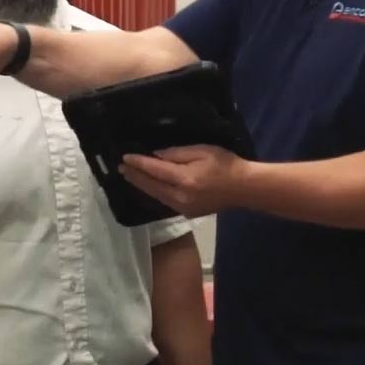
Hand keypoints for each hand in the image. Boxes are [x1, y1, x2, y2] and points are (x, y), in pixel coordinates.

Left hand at [120, 145, 251, 217]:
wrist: (244, 188)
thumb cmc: (225, 164)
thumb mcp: (202, 151)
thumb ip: (177, 154)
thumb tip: (156, 156)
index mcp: (184, 179)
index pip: (154, 170)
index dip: (138, 163)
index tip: (125, 158)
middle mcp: (180, 196)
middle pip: (151, 186)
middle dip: (134, 176)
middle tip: (120, 168)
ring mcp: (183, 208)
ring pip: (156, 196)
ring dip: (141, 186)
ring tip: (129, 176)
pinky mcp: (187, 213)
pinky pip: (164, 201)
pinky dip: (153, 193)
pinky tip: (148, 187)